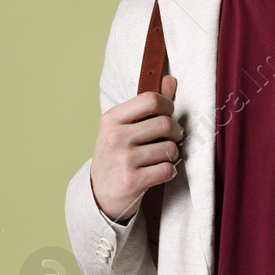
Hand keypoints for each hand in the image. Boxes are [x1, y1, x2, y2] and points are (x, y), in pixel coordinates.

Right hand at [91, 74, 183, 223]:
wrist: (99, 194)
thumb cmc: (115, 155)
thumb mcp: (123, 127)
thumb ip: (147, 105)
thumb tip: (170, 80)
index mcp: (112, 119)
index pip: (150, 99)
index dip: (167, 105)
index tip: (169, 113)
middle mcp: (115, 137)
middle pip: (165, 123)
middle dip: (176, 132)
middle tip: (172, 138)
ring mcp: (123, 160)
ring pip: (169, 149)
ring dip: (172, 154)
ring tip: (162, 157)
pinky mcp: (132, 181)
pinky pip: (167, 169)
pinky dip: (169, 171)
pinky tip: (160, 172)